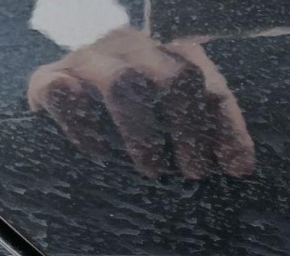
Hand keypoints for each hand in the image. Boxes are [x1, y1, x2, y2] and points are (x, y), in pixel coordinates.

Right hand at [28, 29, 254, 179]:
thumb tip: (241, 167)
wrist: (63, 98)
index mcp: (169, 53)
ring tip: (152, 170)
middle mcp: (132, 47)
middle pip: (173, 78)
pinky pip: (63, 93)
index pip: (208, 83)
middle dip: (188, 132)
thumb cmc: (135, 118)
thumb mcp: (179, 122)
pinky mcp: (48, 79)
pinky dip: (81, 127)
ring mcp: (90, 59)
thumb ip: (211, 134)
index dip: (226, 126)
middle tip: (192, 173)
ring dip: (143, 135)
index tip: (235, 167)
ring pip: (123, 84)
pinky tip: (98, 156)